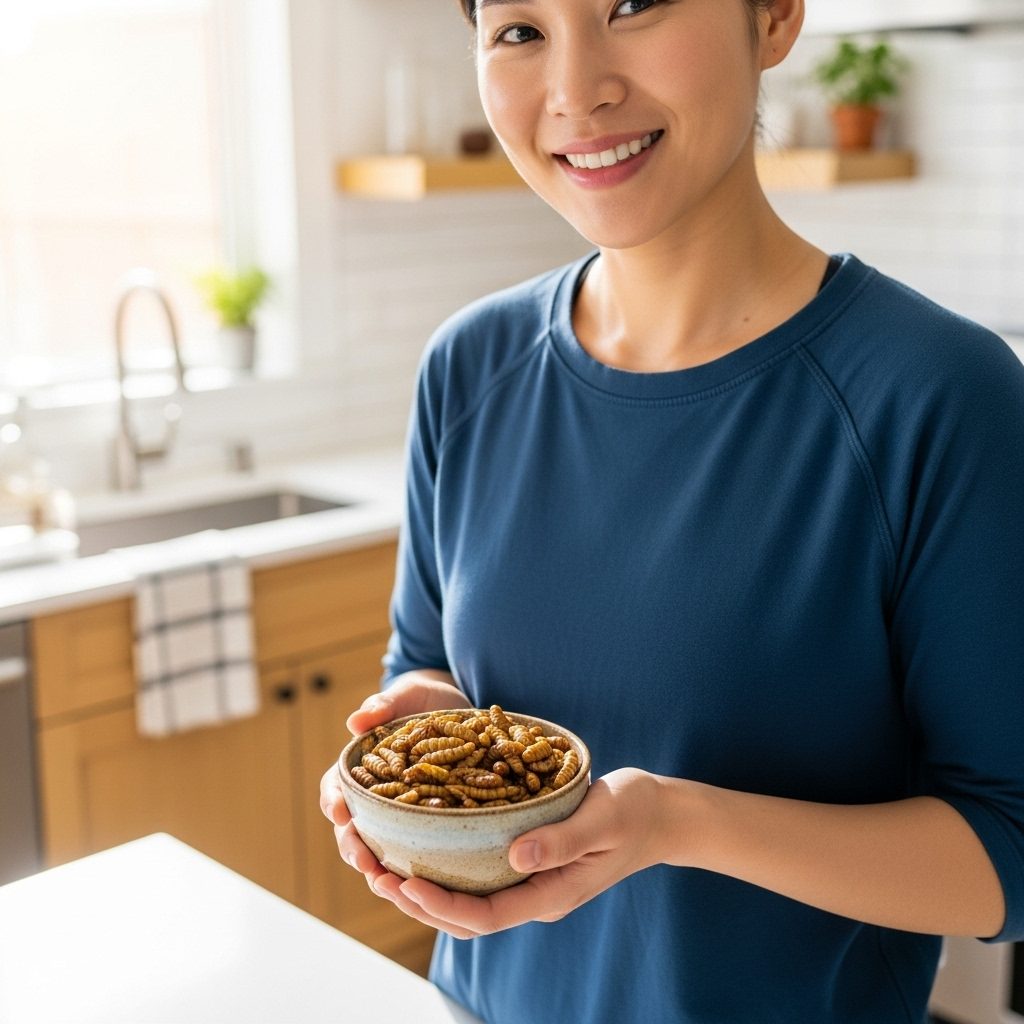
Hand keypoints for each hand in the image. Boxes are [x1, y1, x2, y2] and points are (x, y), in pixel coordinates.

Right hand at [319, 670, 469, 884]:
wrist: (459, 709)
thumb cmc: (425, 699)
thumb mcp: (408, 695)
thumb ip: (385, 704)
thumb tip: (357, 720)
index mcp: (362, 766)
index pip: (336, 787)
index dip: (332, 801)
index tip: (339, 813)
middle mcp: (376, 794)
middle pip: (352, 826)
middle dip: (353, 846)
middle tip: (365, 863)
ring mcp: (401, 812)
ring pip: (379, 846)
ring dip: (378, 867)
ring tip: (387, 883)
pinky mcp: (428, 822)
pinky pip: (415, 849)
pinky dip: (411, 868)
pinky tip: (423, 885)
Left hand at [368, 769, 667, 938]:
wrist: (657, 812)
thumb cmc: (633, 812)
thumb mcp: (602, 819)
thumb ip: (562, 839)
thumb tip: (515, 856)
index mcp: (549, 893)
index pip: (484, 916)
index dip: (440, 904)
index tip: (404, 881)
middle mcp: (531, 893)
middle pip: (462, 916)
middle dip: (414, 899)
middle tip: (371, 870)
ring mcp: (527, 879)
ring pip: (462, 898)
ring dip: (419, 886)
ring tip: (378, 862)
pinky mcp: (523, 859)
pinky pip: (473, 872)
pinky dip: (441, 862)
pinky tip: (418, 839)